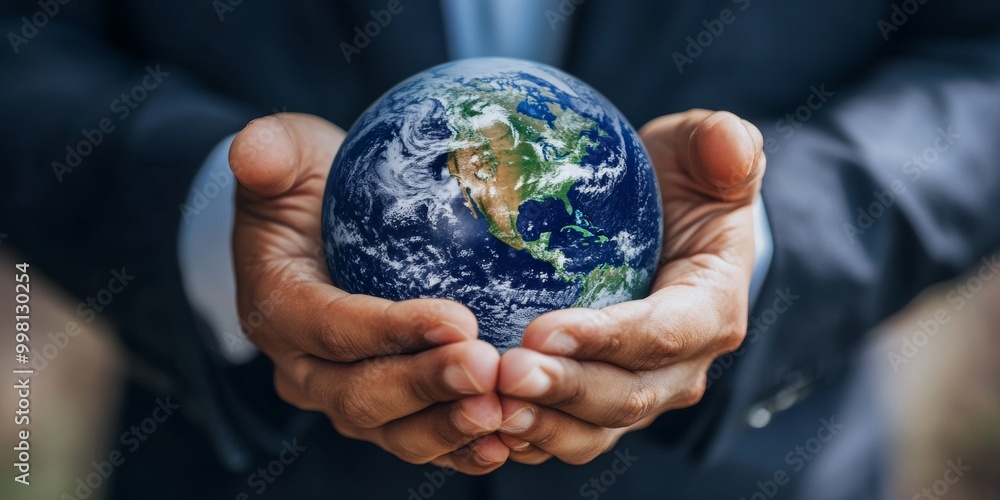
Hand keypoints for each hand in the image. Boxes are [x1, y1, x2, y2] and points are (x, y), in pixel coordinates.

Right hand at [230, 113, 508, 473]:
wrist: (319, 229)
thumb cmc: (310, 187)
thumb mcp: (288, 155)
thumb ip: (269, 152)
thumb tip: (249, 151)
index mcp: (277, 308)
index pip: (331, 329)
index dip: (390, 331)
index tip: (458, 319)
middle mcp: (304, 367)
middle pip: (360, 395)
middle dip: (425, 387)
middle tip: (486, 368)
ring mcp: (343, 396)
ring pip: (392, 431)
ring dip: (448, 428)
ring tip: (502, 412)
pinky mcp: (385, 410)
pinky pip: (420, 440)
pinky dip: (462, 448)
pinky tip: (511, 438)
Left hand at [496, 109, 765, 463]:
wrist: (666, 228)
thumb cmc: (681, 184)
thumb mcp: (702, 151)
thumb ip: (724, 145)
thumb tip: (732, 145)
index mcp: (711, 307)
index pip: (664, 333)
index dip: (608, 339)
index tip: (543, 329)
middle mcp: (680, 366)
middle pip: (627, 397)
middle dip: (566, 391)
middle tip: (505, 373)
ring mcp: (640, 393)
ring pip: (594, 430)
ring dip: (542, 425)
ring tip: (488, 407)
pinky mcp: (600, 406)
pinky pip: (566, 435)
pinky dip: (527, 439)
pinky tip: (480, 425)